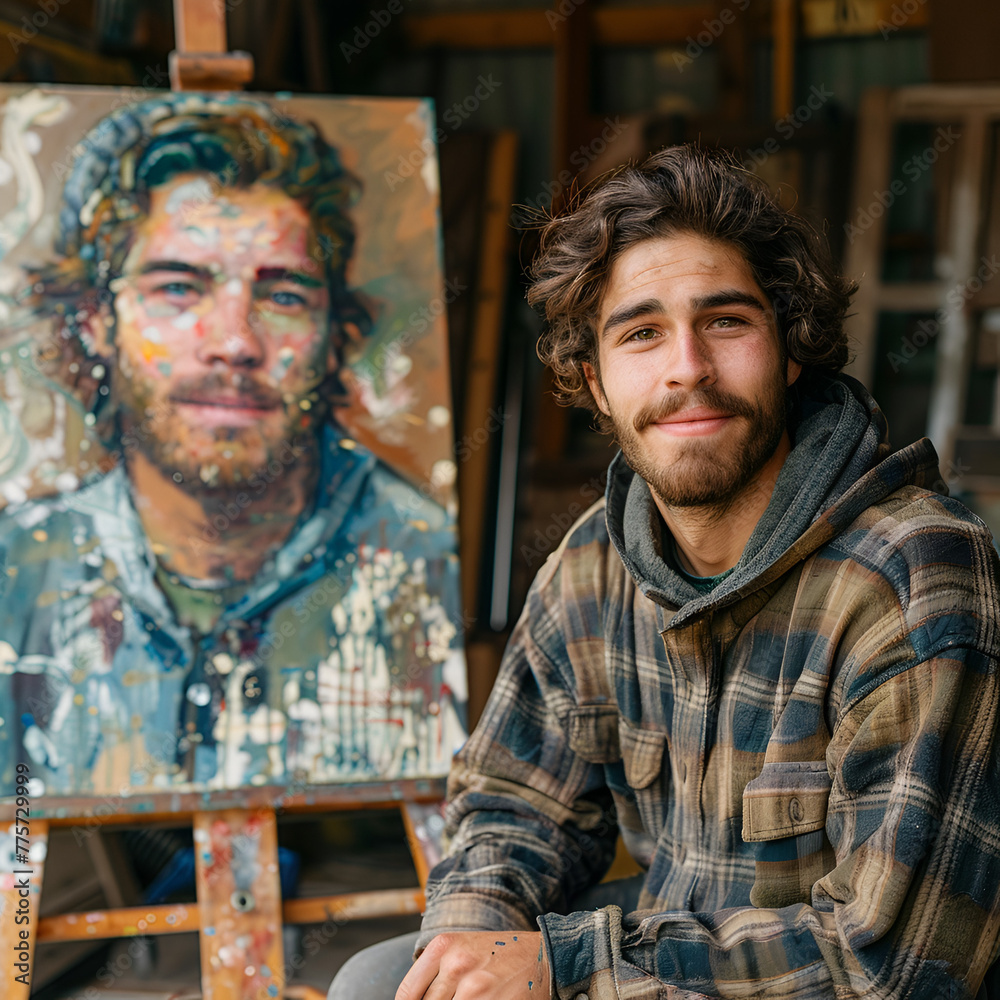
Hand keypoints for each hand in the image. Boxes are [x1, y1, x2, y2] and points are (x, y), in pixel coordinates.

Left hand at [396, 930, 548, 999]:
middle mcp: (455, 965)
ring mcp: (473, 988)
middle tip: (455, 998)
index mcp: (443, 946)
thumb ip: (437, 971)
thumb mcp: (463, 949)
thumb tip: (413, 998)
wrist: (543, 956)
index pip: (407, 992)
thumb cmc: (500, 954)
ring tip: (473, 998)